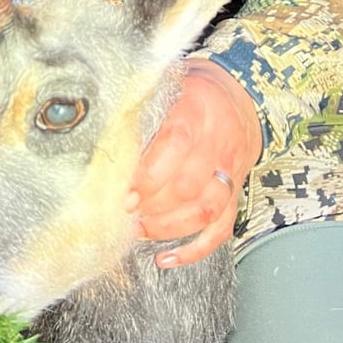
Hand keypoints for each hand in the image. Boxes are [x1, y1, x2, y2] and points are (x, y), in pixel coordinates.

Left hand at [126, 57, 262, 268]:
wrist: (243, 98)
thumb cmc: (193, 93)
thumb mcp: (170, 84)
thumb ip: (142, 105)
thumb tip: (99, 131)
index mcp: (197, 110)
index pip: (177, 144)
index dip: (149, 173)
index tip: (124, 190)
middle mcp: (218, 143)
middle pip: (189, 185)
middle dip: (153, 205)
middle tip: (125, 212)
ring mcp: (230, 172)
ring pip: (206, 210)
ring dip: (168, 227)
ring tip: (139, 230)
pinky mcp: (235, 195)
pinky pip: (221, 229)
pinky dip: (194, 249)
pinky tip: (166, 259)